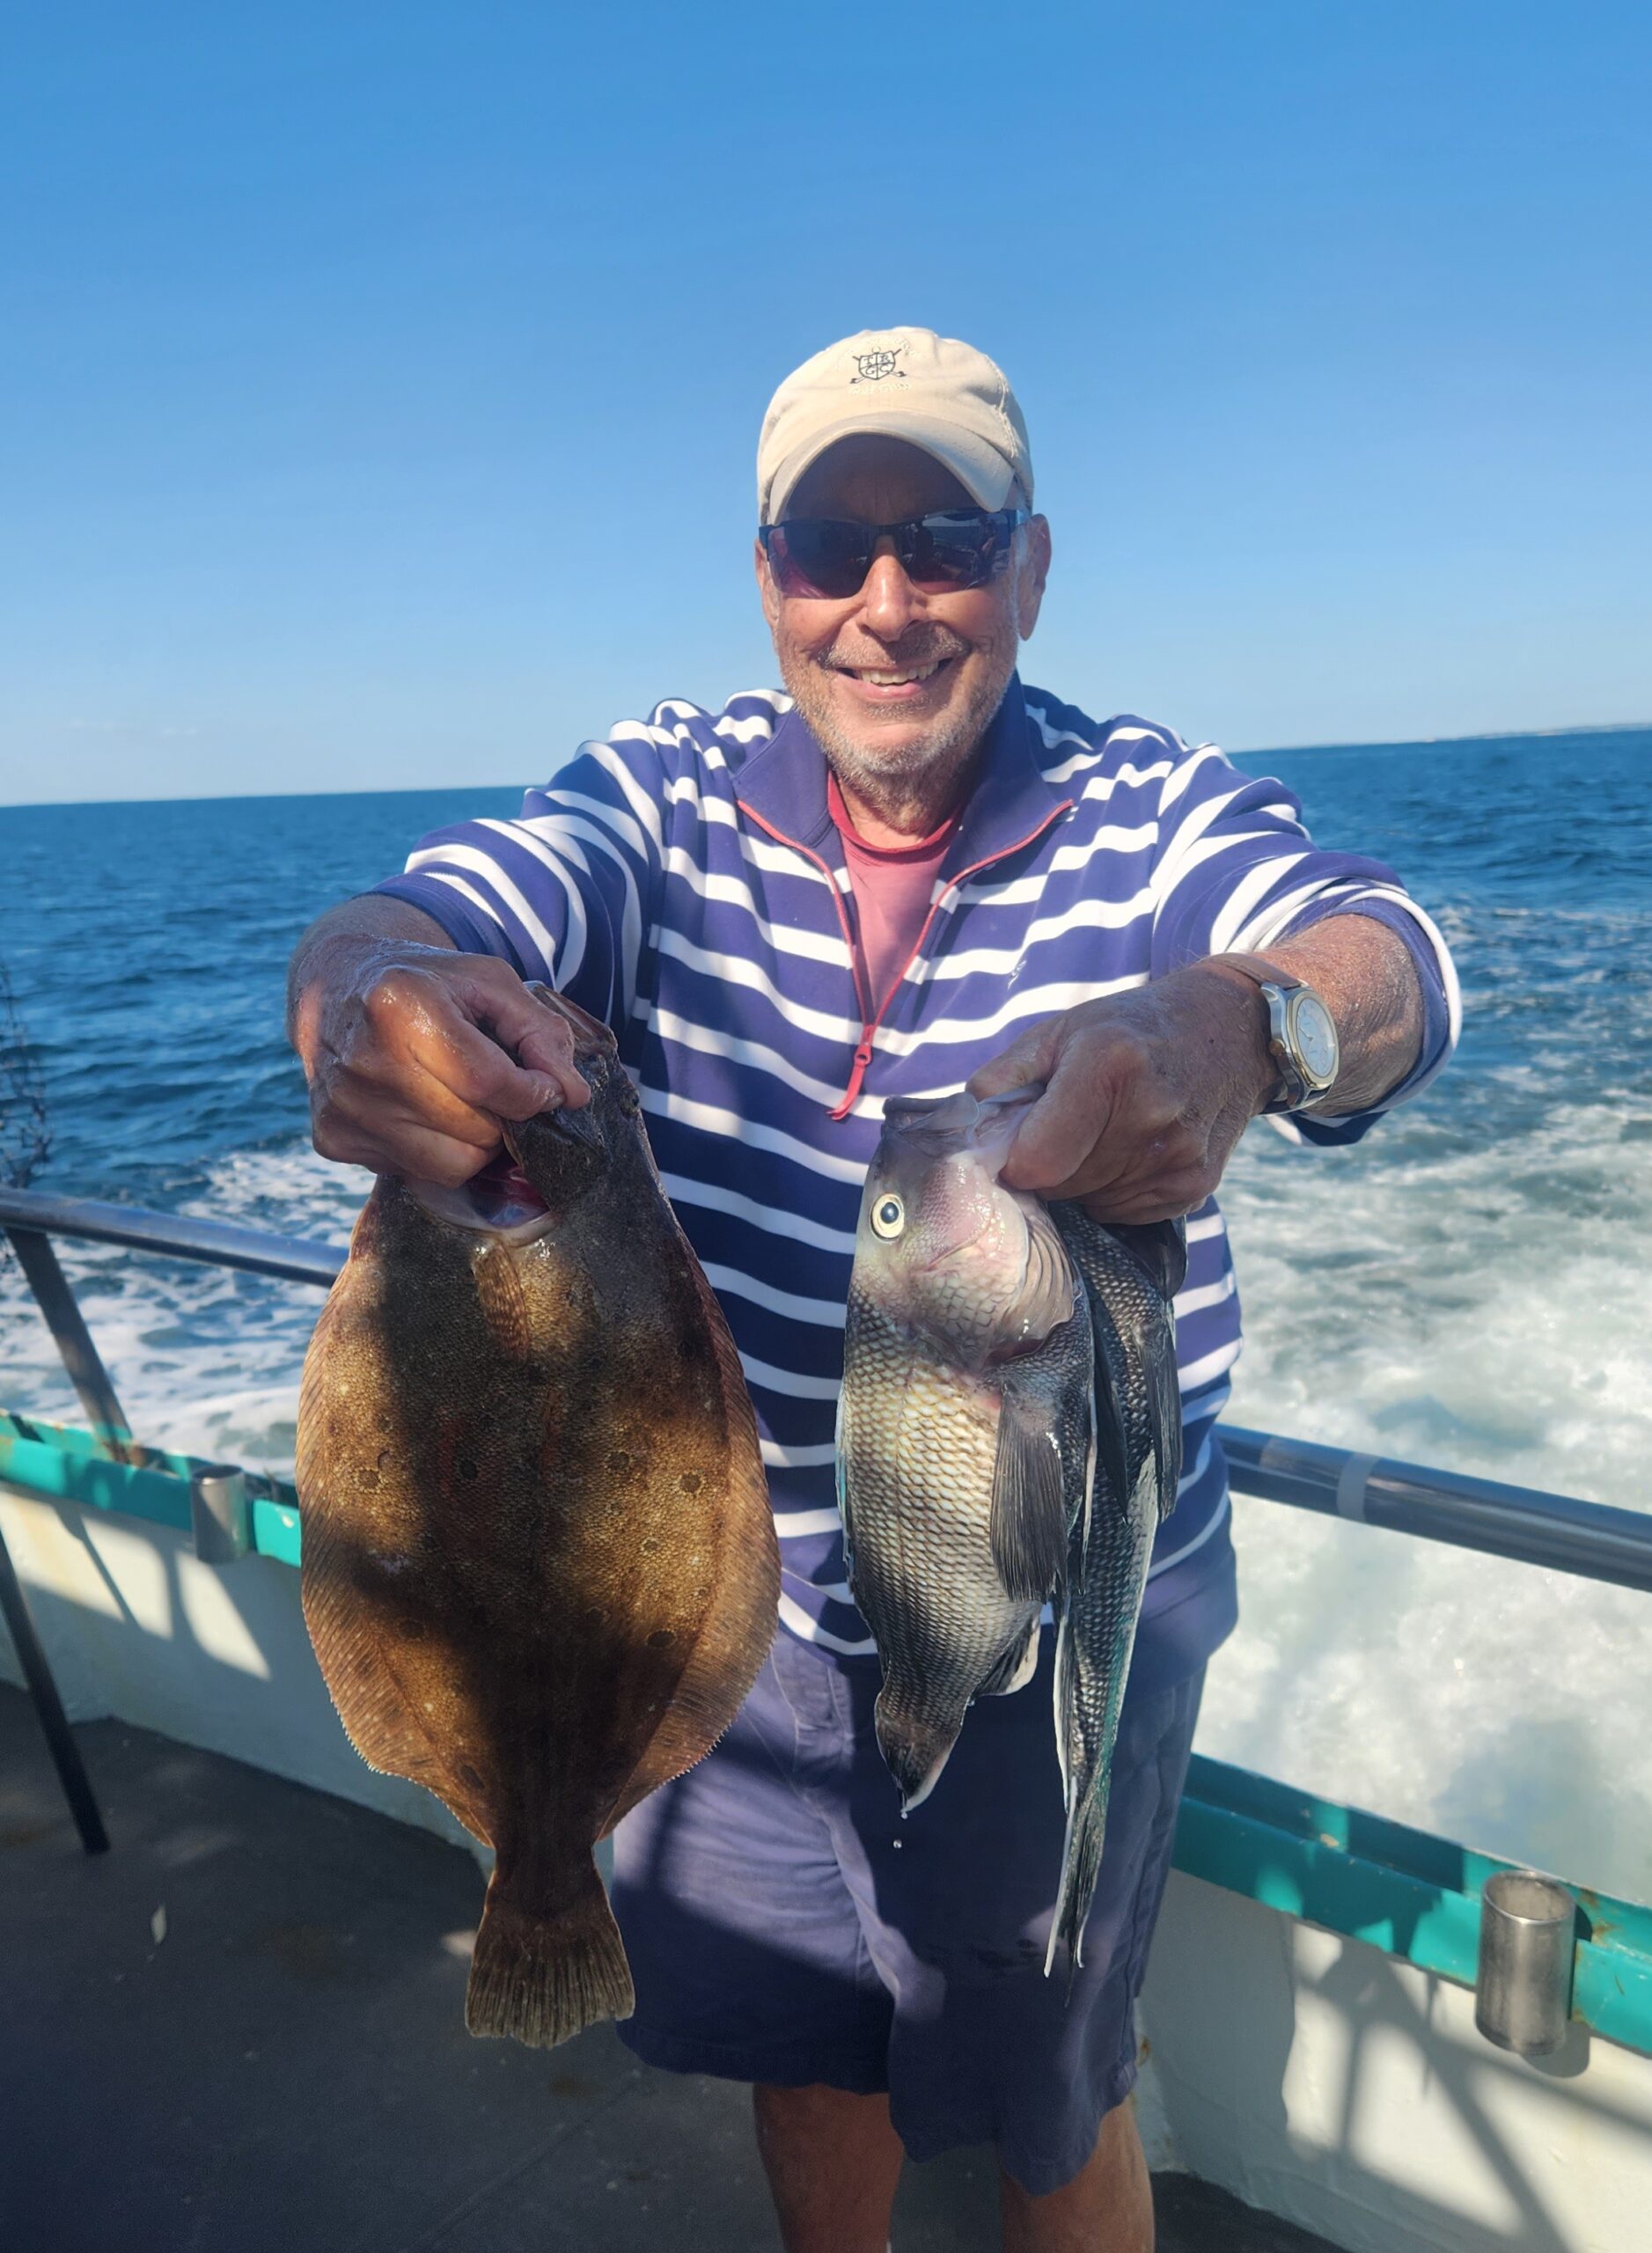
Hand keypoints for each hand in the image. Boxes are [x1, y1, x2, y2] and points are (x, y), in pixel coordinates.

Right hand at [294, 940, 590, 1183]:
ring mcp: (344, 1107)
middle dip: (505, 1115)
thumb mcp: (489, 982)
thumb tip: (574, 1096)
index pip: (491, 1082)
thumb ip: (541, 1032)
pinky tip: (423, 1110)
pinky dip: (438, 1150)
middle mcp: (365, 1062)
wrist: (336, 986)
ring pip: (454, 1165)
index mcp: (401, 1008)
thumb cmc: (426, 983)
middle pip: (476, 1130)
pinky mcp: (334, 1139)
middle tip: (496, 1088)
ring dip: (476, 1142)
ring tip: (462, 1100)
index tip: (546, 1087)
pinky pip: (419, 1174)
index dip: (535, 1092)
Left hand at [965, 966, 1273, 1222]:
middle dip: (1049, 1168)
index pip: (1038, 1162)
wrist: (1228, 1032)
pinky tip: (1129, 1151)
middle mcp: (1150, 1116)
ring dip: (1082, 1180)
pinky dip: (1114, 1191)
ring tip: (1100, 1135)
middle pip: (1063, 1186)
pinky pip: (1125, 1212)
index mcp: (1109, 1068)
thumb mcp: (1062, 1030)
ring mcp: (1178, 1156)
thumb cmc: (1129, 1029)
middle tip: (1063, 1131)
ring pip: (1092, 1202)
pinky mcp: (1195, 1185)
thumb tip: (964, 1127)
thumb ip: (1004, 1076)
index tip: (1019, 1145)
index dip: (1018, 1162)